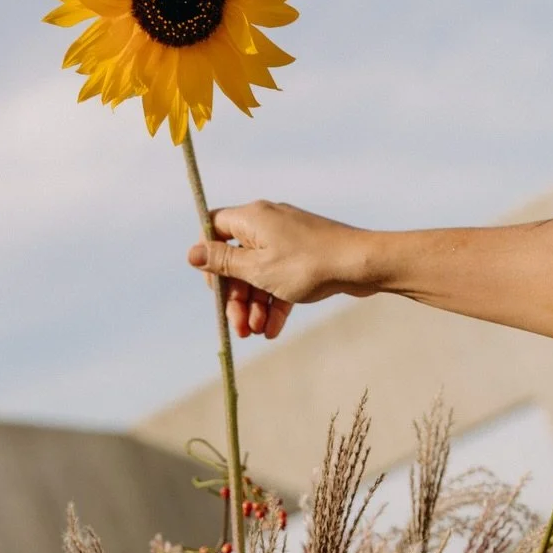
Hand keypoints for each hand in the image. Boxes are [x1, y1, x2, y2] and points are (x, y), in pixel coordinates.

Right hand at [186, 201, 376, 339]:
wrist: (361, 264)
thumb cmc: (308, 264)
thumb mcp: (257, 269)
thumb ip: (223, 263)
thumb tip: (191, 253)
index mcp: (251, 219)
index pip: (214, 230)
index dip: (209, 260)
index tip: (215, 289)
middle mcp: (267, 224)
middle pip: (237, 260)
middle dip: (236, 297)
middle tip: (239, 328)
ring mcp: (287, 240)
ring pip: (259, 274)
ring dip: (255, 306)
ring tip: (258, 333)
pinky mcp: (304, 256)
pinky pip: (281, 279)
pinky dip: (275, 303)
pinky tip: (274, 329)